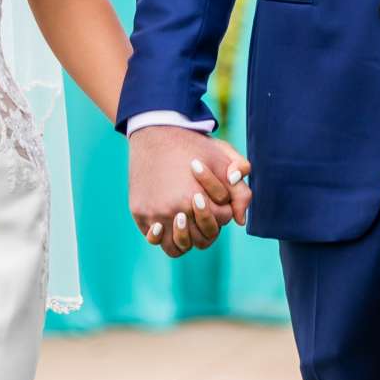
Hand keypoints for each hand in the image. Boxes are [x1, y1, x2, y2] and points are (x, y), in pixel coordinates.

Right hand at [128, 125, 251, 256]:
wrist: (155, 132)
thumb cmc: (193, 146)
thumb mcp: (223, 160)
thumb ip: (239, 190)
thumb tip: (240, 220)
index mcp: (198, 200)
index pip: (222, 220)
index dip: (223, 207)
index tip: (215, 193)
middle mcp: (175, 211)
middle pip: (202, 238)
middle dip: (207, 223)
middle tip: (201, 206)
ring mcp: (155, 214)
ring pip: (177, 247)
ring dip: (185, 238)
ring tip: (185, 221)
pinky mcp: (140, 212)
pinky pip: (153, 238)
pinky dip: (161, 236)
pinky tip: (165, 224)